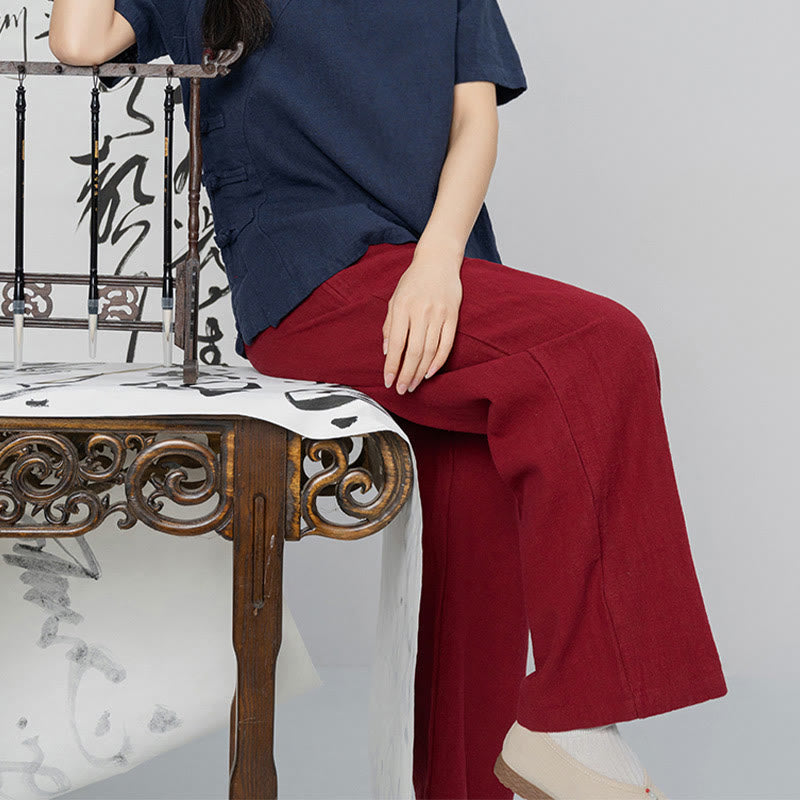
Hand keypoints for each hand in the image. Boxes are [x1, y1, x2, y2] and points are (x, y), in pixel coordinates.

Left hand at [383, 248, 462, 393]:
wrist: (438, 260)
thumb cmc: (413, 281)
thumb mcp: (394, 299)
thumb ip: (390, 325)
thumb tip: (388, 352)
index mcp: (402, 307)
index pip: (397, 344)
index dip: (392, 366)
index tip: (388, 382)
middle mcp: (420, 312)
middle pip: (414, 351)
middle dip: (407, 374)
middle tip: (402, 389)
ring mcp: (439, 314)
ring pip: (430, 350)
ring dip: (421, 372)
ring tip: (414, 385)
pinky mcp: (453, 315)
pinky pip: (447, 343)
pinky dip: (439, 361)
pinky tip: (430, 372)